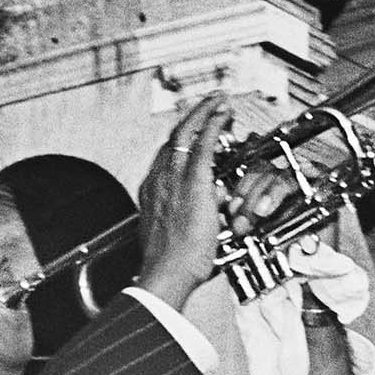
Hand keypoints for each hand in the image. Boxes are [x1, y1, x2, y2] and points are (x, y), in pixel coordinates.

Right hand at [135, 93, 230, 308]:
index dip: (182, 142)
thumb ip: (183, 220)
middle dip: (191, 119)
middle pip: (172, 139)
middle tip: (208, 105)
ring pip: (184, 133)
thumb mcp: (171, 236)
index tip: (194, 133)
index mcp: (152, 193)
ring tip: (218, 101)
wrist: (166, 274)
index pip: (166, 158)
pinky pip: (202, 144)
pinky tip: (222, 112)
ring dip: (202, 113)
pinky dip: (212, 124)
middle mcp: (158, 180)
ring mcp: (172, 180)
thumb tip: (203, 215)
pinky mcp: (192, 183)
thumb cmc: (171, 265)